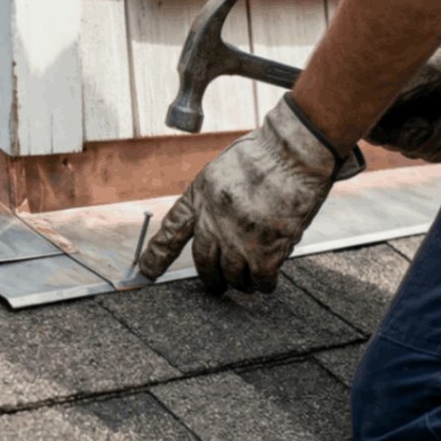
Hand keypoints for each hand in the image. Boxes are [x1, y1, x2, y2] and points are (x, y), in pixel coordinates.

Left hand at [137, 94, 364, 293]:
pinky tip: (267, 283)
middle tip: (217, 286)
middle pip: (203, 263)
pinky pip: (260, 280)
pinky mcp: (265, 250)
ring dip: (240, 283)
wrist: (295, 154)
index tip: (146, 274)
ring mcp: (238, 238)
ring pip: (232, 276)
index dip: (157, 256)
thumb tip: (217, 228)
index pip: (172, 231)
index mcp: (201, 196)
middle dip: (210, 279)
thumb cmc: (267, 154)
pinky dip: (263, 284)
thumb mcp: (224, 170)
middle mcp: (213, 220)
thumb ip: (216, 199)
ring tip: (248, 283)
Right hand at [366, 11, 440, 161]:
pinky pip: (435, 155)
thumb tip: (370, 113)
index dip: (378, 135)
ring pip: (416, 151)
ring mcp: (424, 119)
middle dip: (412, 139)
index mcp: (392, 93)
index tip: (390, 135)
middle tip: (429, 123)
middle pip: (394, 142)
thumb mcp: (422, 75)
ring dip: (433, 146)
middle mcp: (404, 107)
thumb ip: (395, 94)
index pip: (371, 125)